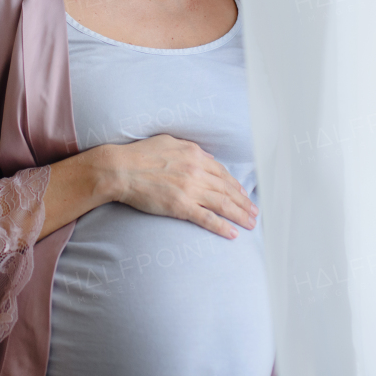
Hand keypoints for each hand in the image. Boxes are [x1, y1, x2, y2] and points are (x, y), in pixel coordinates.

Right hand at [105, 135, 257, 238]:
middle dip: (244, 202)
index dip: (235, 185)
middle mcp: (197, 171)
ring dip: (239, 215)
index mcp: (195, 155)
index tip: (243, 194)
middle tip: (254, 212)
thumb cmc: (139, 154)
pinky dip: (222, 227)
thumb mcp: (169, 142)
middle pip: (227, 189)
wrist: (120, 169)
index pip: (222, 172)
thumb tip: (206, 156)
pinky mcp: (181, 206)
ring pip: (222, 204)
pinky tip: (233, 234)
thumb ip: (190, 149)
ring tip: (250, 224)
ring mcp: (190, 190)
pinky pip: (207, 218)